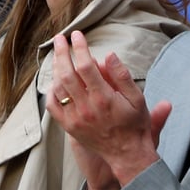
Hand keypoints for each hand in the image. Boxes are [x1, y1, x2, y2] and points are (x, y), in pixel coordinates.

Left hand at [46, 31, 169, 187]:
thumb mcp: (137, 99)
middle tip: (59, 39)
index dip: (80, 48)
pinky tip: (55, 80)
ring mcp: (75, 119)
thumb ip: (122, 76)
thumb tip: (109, 55)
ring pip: (58, 88)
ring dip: (55, 69)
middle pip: (67, 74)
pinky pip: (53, 106)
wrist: (127, 154)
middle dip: (61, 53)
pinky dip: (52, 91)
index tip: (77, 35)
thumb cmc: (135, 124)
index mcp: (104, 99)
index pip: (86, 66)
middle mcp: (87, 108)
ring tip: (57, 54)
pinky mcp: (69, 127)